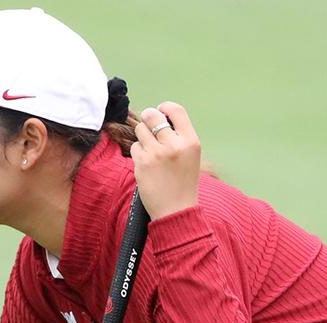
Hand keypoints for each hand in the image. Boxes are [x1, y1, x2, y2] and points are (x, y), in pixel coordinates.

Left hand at [132, 102, 200, 218]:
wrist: (176, 211)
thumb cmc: (184, 183)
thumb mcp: (191, 156)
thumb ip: (179, 136)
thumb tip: (160, 116)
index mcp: (190, 141)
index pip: (175, 110)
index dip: (164, 108)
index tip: (161, 112)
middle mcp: (174, 144)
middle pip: (153, 115)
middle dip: (148, 118)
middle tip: (149, 127)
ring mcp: (157, 153)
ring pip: (140, 129)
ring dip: (143, 137)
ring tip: (150, 150)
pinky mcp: (142, 163)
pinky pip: (134, 146)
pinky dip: (138, 153)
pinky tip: (146, 163)